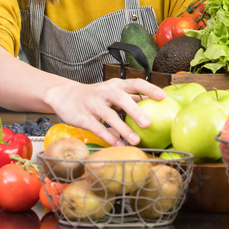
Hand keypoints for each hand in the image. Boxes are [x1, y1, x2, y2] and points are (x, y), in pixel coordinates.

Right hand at [43, 77, 165, 147]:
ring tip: (136, 141)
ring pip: (109, 116)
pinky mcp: (83, 117)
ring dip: (123, 129)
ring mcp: (93, 104)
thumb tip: (156, 106)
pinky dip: (109, 137)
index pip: (134, 83)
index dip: (149, 89)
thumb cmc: (95, 96)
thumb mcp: (112, 92)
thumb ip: (130, 98)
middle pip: (121, 98)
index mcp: (115, 85)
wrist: (64, 95)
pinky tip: (119, 145)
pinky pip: (97, 128)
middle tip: (148, 124)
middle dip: (135, 111)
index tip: (163, 97)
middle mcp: (104, 92)